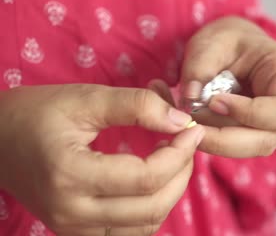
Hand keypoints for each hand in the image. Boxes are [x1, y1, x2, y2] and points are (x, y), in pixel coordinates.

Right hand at [0, 84, 204, 235]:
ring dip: (170, 194)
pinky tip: (155, 182)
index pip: (145, 177)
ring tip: (174, 160)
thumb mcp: (87, 99)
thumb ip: (137, 106)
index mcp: (70, 173)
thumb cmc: (37, 113)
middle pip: (151, 207)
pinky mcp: (76, 230)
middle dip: (181, 174)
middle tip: (186, 144)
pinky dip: (151, 209)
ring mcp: (73, 227)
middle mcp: (72, 211)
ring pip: (145, 226)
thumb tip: (180, 122)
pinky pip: (128, 232)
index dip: (179, 153)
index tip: (192, 129)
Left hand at [179, 16, 275, 157]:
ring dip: (219, 142)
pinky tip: (200, 128)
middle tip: (192, 128)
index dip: (248, 113)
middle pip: (267, 139)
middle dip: (225, 139)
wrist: (234, 48)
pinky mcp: (263, 133)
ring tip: (192, 124)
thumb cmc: (228, 40)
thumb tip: (190, 97)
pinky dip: (218, 140)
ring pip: (253, 147)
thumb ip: (200, 67)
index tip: (214, 102)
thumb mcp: (212, 42)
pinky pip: (243, 146)